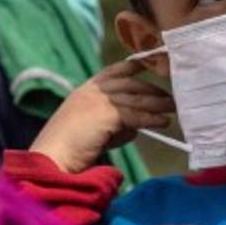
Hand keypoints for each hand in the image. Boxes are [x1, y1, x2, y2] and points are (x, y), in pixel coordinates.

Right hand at [31, 61, 172, 172]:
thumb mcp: (93, 129)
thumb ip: (114, 123)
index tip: (150, 66)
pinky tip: (163, 123)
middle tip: (170, 98)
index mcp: (85, 90)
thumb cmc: (70, 149)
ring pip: (136, 98)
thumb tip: (137, 125)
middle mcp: (92, 90)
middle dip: (152, 90)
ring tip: (173, 108)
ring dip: (158, 103)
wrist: (52, 159)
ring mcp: (98, 100)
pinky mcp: (106, 114)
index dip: (134, 67)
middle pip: (130, 84)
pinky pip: (136, 115)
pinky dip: (152, 119)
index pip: (114, 71)